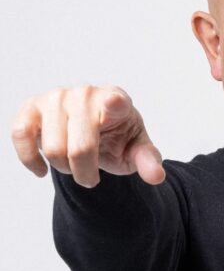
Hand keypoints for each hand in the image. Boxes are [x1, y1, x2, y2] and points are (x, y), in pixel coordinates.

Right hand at [9, 84, 165, 187]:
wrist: (95, 131)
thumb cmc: (118, 138)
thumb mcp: (137, 151)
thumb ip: (148, 161)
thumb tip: (156, 176)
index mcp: (117, 100)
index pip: (115, 102)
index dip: (113, 105)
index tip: (114, 103)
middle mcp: (85, 93)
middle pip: (80, 148)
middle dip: (85, 174)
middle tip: (91, 177)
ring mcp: (56, 97)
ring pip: (53, 148)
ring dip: (63, 169)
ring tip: (73, 165)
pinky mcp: (32, 107)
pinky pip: (21, 134)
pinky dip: (30, 158)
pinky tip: (41, 170)